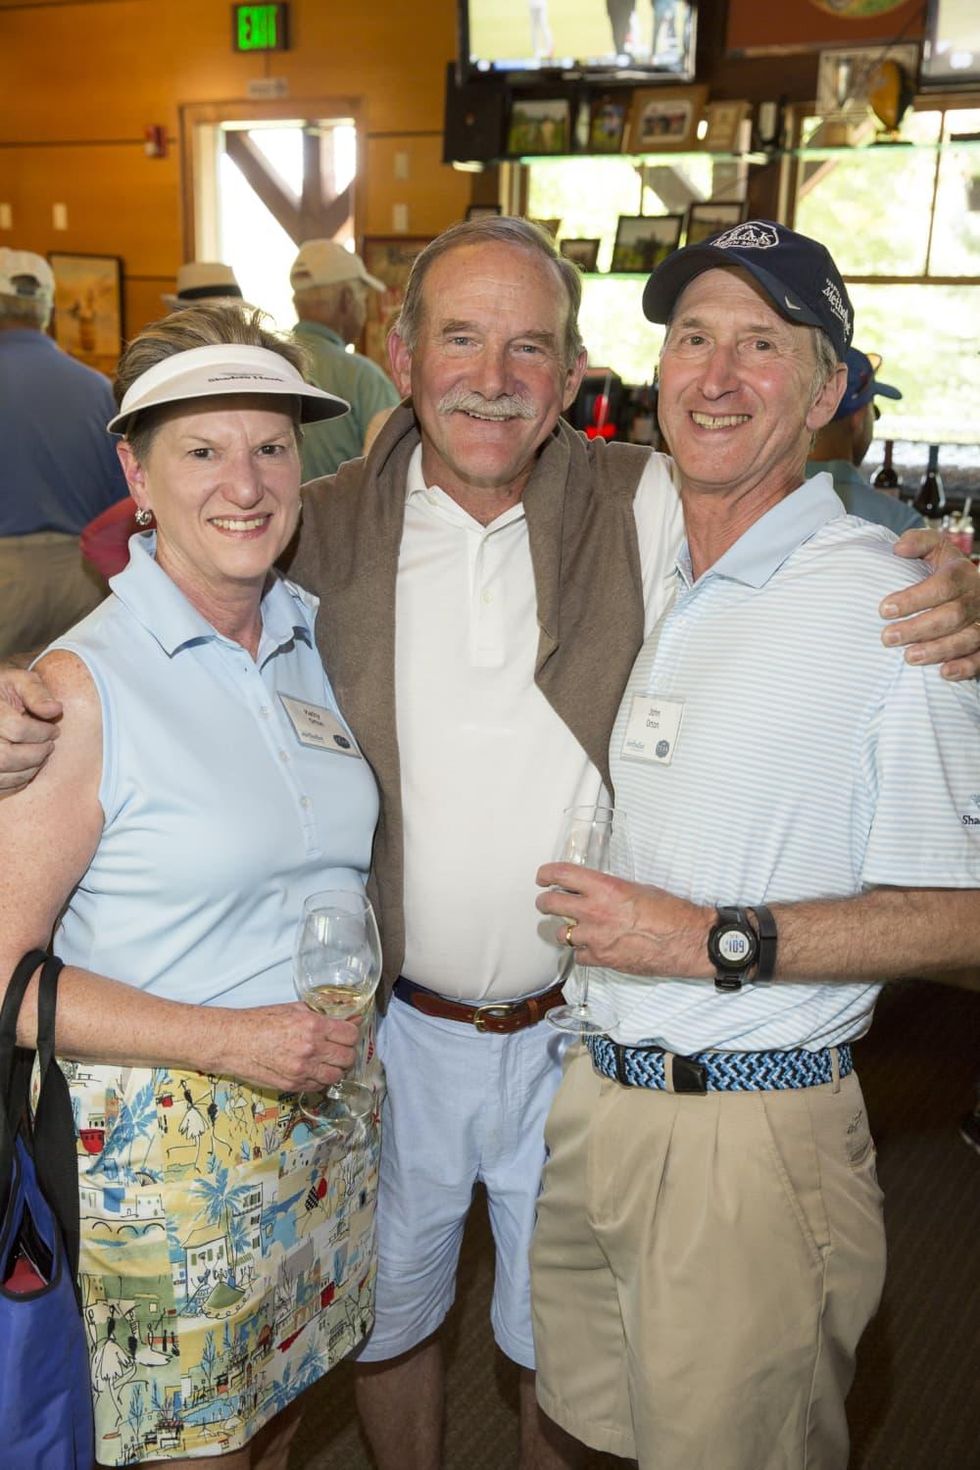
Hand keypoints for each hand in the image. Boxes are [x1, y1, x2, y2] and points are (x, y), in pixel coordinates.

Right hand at [0, 667, 61, 791]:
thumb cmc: (4, 691)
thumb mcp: (19, 681)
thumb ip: (36, 692)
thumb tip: (55, 709)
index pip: (16, 729)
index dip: (41, 732)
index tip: (54, 731)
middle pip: (7, 757)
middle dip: (36, 754)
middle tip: (49, 746)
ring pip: (2, 774)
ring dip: (29, 769)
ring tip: (39, 755)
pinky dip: (16, 782)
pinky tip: (26, 768)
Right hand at [220, 1002, 361, 1092]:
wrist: (233, 1041)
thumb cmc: (259, 1022)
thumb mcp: (293, 1009)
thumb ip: (322, 1014)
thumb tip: (348, 1017)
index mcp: (313, 1026)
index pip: (351, 1035)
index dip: (351, 1034)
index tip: (346, 1034)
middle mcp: (311, 1049)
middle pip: (348, 1057)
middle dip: (345, 1053)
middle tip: (337, 1049)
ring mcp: (302, 1070)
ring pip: (336, 1076)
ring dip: (335, 1069)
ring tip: (325, 1061)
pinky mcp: (293, 1085)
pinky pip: (318, 1087)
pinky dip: (319, 1080)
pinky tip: (312, 1070)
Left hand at [536, 862, 710, 977]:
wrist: (687, 940)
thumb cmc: (671, 912)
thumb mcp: (637, 889)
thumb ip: (610, 890)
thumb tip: (595, 892)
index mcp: (605, 888)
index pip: (562, 874)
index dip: (547, 874)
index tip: (543, 876)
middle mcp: (595, 911)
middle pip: (550, 904)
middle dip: (545, 902)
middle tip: (546, 902)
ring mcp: (596, 938)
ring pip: (559, 933)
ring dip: (563, 930)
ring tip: (571, 929)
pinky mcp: (602, 959)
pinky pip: (578, 956)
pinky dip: (582, 952)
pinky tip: (591, 948)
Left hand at [883, 530, 979, 679]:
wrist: (969, 589)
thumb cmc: (943, 570)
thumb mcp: (935, 549)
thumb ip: (918, 542)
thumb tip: (898, 548)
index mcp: (963, 573)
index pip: (944, 584)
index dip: (915, 598)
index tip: (884, 609)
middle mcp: (977, 598)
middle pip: (953, 615)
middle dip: (919, 628)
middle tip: (888, 638)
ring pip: (968, 638)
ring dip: (939, 650)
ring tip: (910, 657)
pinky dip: (965, 667)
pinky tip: (944, 673)